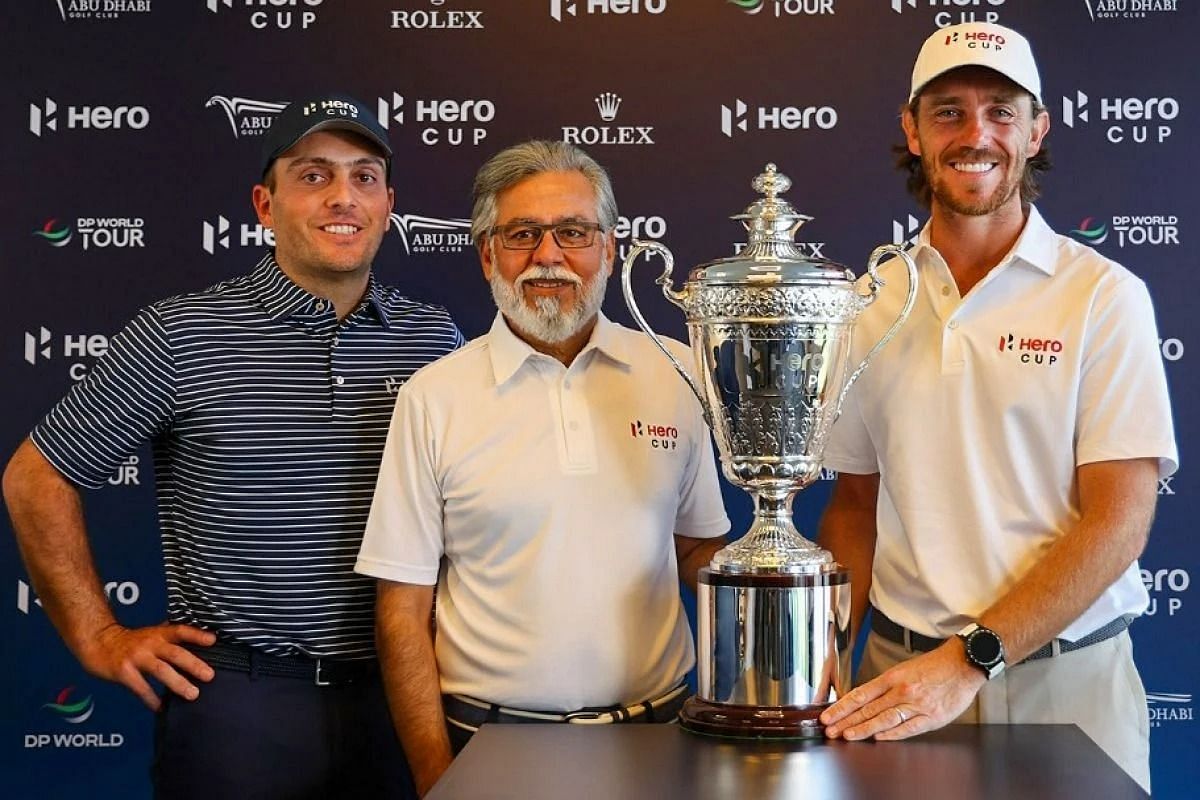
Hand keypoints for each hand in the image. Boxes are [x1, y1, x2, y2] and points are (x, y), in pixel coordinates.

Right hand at [78, 622, 216, 710]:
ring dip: (178, 683)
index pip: (180, 631)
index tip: (213, 641)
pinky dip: (151, 698)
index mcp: (158, 634)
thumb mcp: (151, 633)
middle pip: (175, 653)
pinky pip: (140, 687)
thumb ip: (171, 638)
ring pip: (160, 670)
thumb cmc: (130, 641)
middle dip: (193, 665)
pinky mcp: (123, 672)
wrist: (98, 641)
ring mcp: (136, 658)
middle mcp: (149, 644)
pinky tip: (161, 707)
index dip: (197, 635)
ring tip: (192, 694)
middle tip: (209, 676)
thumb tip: (199, 642)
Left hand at [819, 642, 985, 740]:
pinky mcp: (932, 717)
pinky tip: (878, 738)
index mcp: (892, 677)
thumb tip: (864, 701)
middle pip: (868, 708)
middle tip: (830, 730)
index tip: (828, 715)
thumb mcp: (904, 670)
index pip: (860, 694)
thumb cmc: (934, 666)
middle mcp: (902, 691)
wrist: (963, 663)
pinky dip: (892, 734)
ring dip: (864, 729)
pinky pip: (909, 728)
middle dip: (846, 720)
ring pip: (884, 719)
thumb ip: (886, 687)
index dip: (842, 707)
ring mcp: (917, 705)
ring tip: (847, 735)